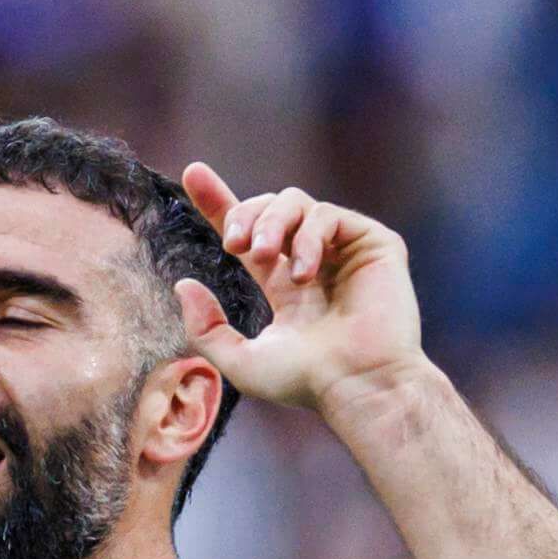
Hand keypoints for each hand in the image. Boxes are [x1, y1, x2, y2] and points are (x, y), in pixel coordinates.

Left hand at [175, 166, 431, 416]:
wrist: (358, 385)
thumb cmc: (306, 382)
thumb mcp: (238, 360)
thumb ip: (205, 326)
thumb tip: (182, 284)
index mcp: (284, 282)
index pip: (248, 231)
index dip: (218, 201)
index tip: (193, 173)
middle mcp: (314, 260)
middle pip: (269, 207)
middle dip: (242, 215)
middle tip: (234, 245)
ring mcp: (345, 250)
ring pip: (296, 202)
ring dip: (270, 223)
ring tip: (263, 255)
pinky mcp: (375, 244)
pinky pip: (329, 215)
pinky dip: (309, 236)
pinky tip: (306, 273)